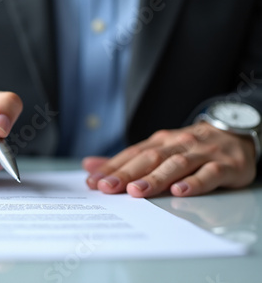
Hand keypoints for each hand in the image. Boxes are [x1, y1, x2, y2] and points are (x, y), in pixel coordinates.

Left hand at [82, 122, 256, 196]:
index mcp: (160, 142)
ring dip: (154, 178)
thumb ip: (125, 160)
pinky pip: (209, 174)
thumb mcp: (158, 149)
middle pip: (149, 159)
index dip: (112, 167)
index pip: (132, 154)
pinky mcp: (225, 165)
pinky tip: (179, 191)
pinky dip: (194, 182)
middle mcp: (178, 145)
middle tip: (107, 188)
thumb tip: (89, 165)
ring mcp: (201, 154)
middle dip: (126, 173)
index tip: (93, 182)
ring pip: (175, 165)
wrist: (236, 135)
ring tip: (137, 191)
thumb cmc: (191, 148)